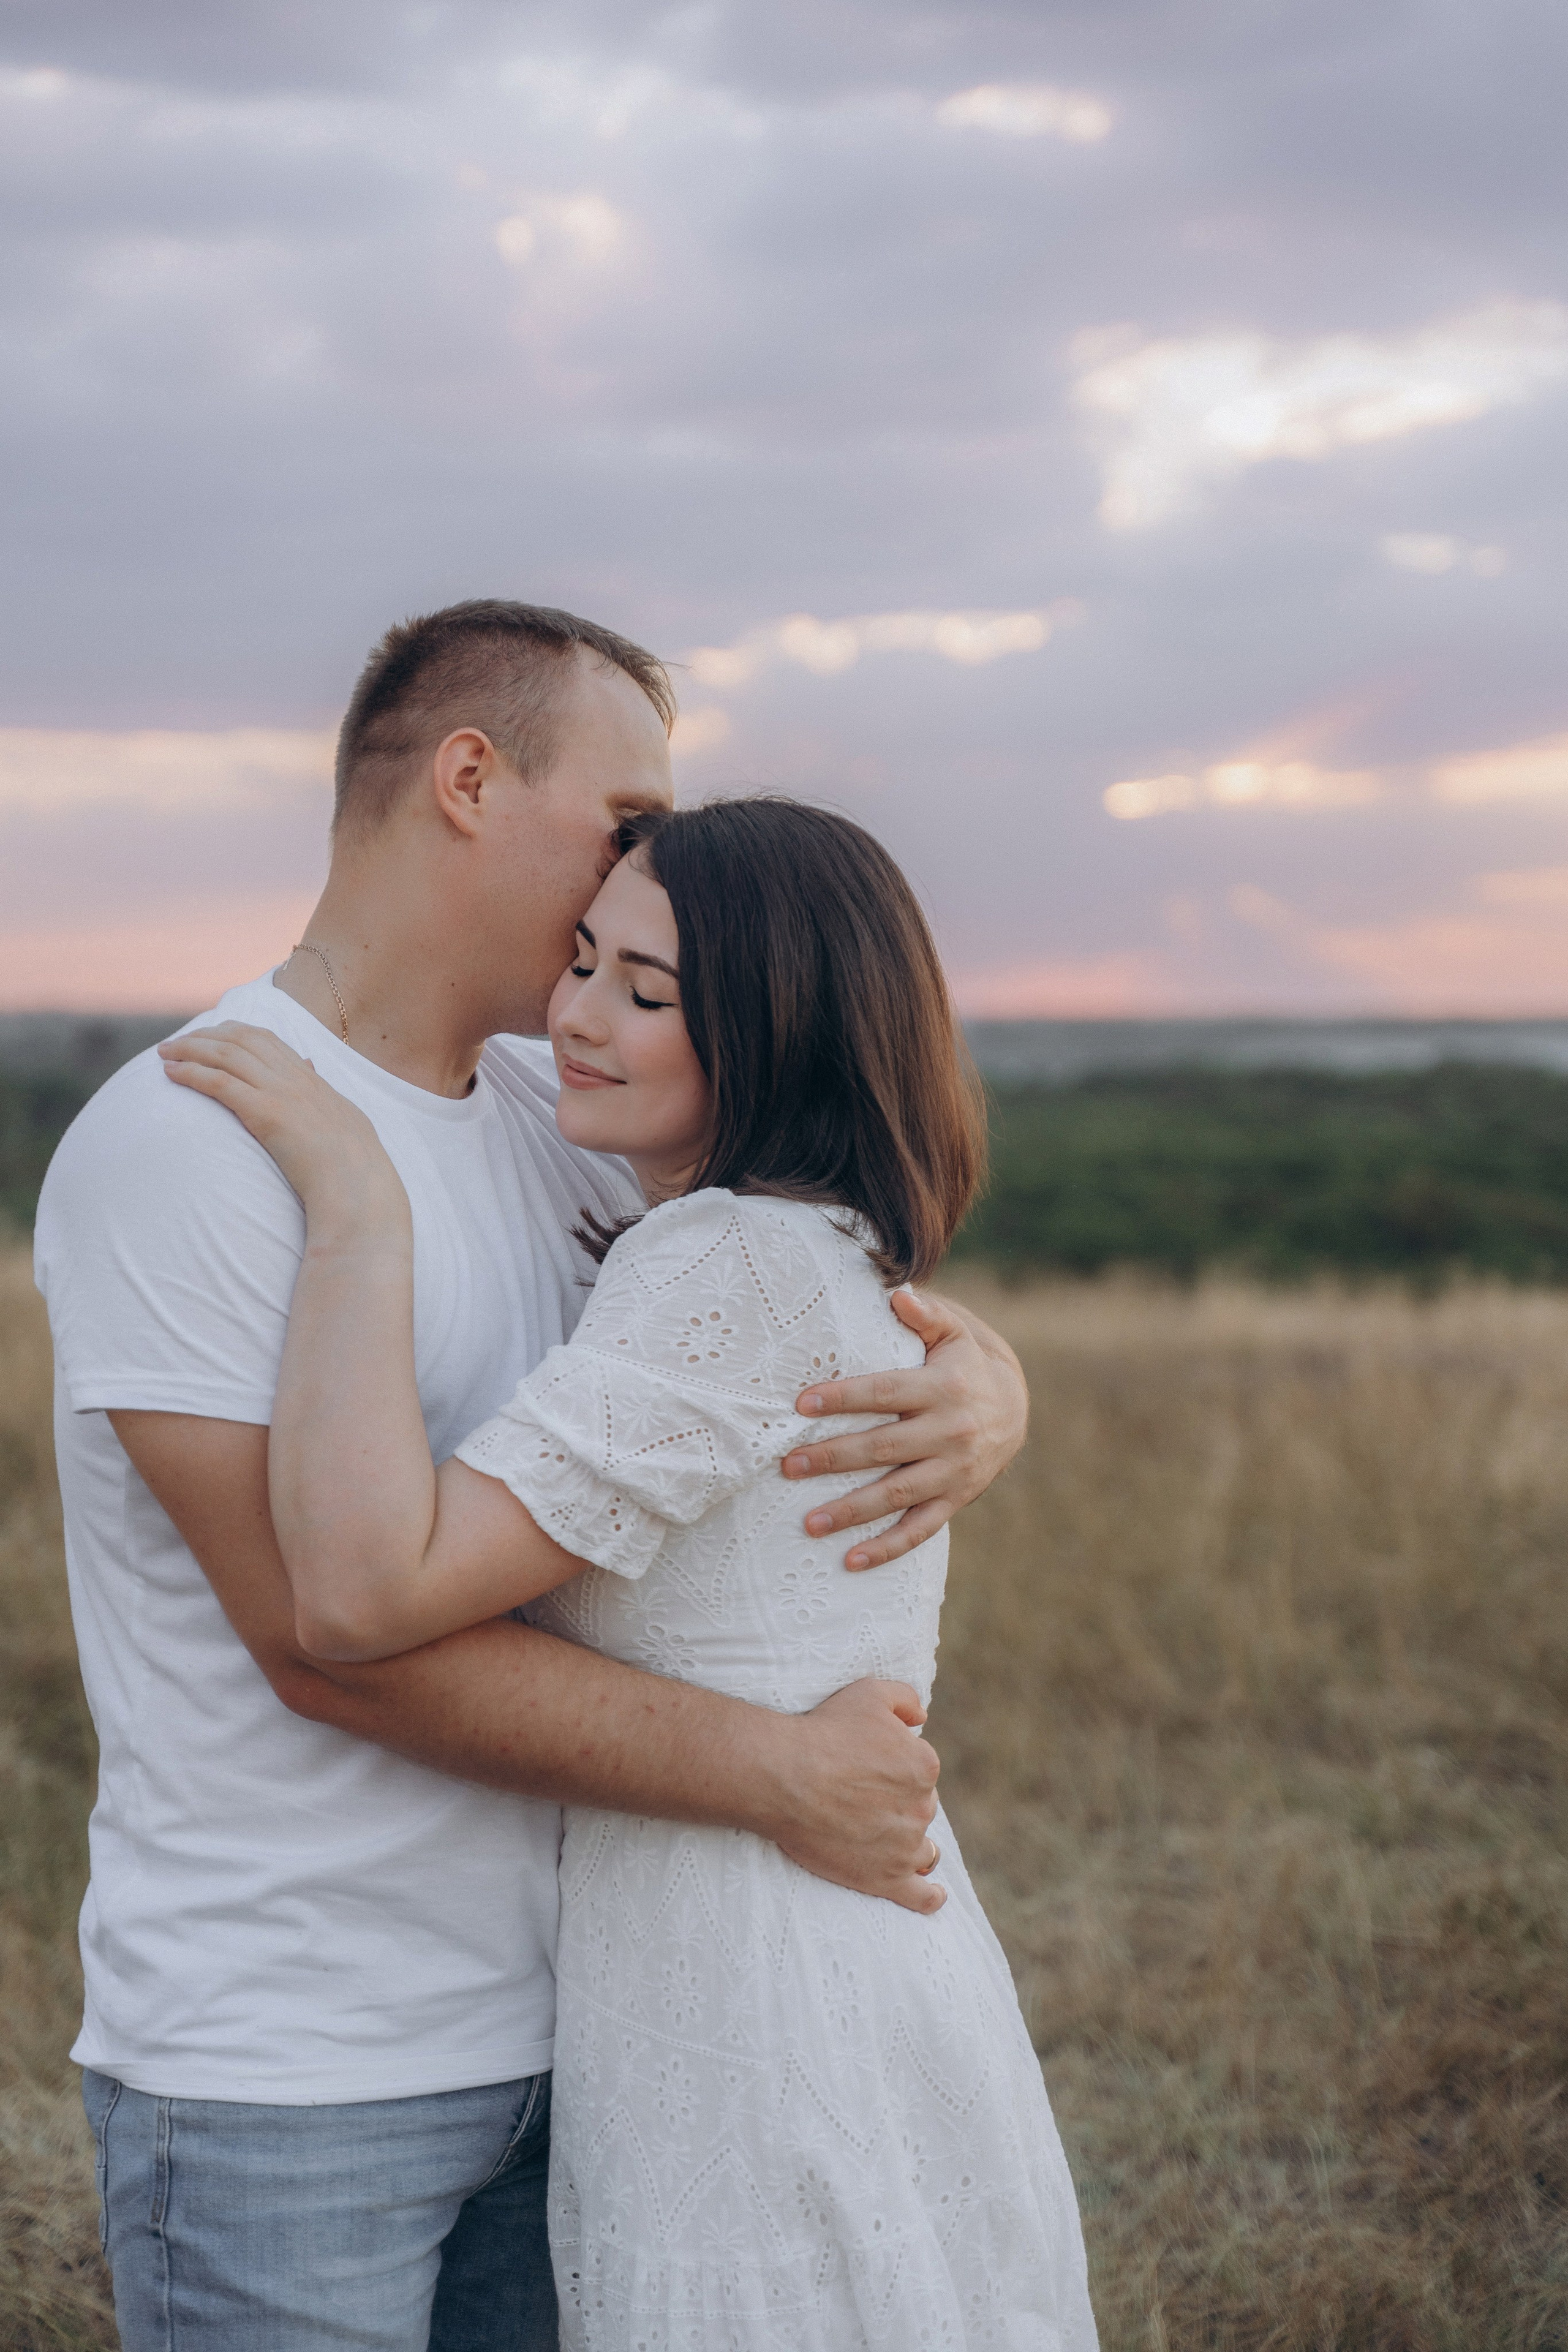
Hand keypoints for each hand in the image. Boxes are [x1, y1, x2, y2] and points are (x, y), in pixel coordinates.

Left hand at [158, 1024, 403, 1228]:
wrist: (358, 1186)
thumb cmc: (353, 1168)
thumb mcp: (343, 1121)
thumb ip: (322, 1095)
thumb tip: (312, 1069)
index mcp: (312, 1081)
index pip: (267, 1040)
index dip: (233, 1033)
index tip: (210, 1036)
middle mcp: (296, 1078)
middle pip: (241, 1040)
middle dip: (204, 1036)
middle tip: (176, 1043)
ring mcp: (282, 1092)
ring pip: (226, 1055)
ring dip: (190, 1049)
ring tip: (164, 1054)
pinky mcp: (266, 1113)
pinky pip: (220, 1083)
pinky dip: (192, 1073)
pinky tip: (171, 1074)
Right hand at [761, 1679, 944, 1914]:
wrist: (783, 1776)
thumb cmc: (823, 1730)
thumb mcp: (868, 1692)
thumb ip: (905, 1698)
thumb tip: (922, 1717)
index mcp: (923, 1766)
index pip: (920, 1771)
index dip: (893, 1769)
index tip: (866, 1768)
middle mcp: (921, 1808)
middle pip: (920, 1809)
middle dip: (899, 1805)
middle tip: (861, 1800)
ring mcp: (905, 1847)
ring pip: (923, 1849)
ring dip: (913, 1845)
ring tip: (892, 1844)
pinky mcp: (885, 1878)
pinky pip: (920, 1895)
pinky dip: (930, 1897)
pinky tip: (935, 1896)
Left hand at [783, 1287, 1027, 1569]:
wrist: (1015, 1407)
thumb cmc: (964, 1364)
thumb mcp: (954, 1333)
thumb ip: (926, 1315)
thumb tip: (896, 1295)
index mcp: (944, 1388)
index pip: (884, 1393)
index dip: (843, 1399)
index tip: (801, 1405)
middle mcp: (950, 1432)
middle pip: (882, 1448)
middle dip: (833, 1459)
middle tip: (787, 1465)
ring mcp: (953, 1472)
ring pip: (896, 1495)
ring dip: (851, 1511)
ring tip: (807, 1523)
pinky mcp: (955, 1500)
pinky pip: (919, 1531)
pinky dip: (887, 1549)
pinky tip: (850, 1562)